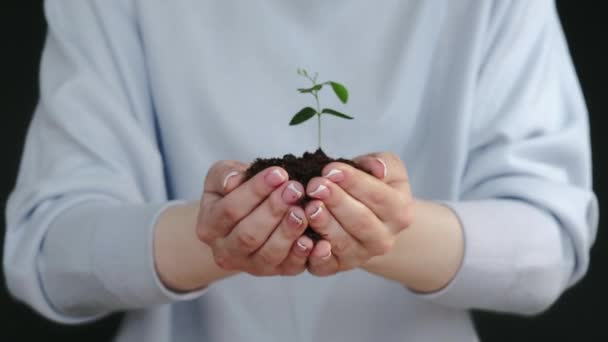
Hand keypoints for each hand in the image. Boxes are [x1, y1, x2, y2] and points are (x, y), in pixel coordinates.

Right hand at [196, 161, 314, 275]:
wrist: (245, 216)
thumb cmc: (235, 191)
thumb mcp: (223, 176)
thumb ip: (224, 174)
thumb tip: (233, 181)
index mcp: (209, 227)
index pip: (231, 210)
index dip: (255, 191)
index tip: (279, 173)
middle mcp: (226, 252)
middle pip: (249, 235)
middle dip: (274, 210)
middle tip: (295, 189)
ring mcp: (251, 266)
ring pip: (269, 253)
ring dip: (288, 231)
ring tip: (303, 210)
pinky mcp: (276, 271)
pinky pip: (289, 267)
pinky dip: (303, 254)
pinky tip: (314, 239)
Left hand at [303, 152, 412, 275]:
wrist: (367, 219)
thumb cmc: (373, 188)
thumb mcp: (388, 170)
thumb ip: (385, 164)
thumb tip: (377, 169)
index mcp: (399, 213)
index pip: (378, 196)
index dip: (354, 182)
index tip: (331, 170)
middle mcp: (383, 239)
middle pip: (360, 221)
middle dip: (336, 201)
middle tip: (315, 186)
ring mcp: (360, 255)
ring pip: (342, 242)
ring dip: (324, 224)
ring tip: (309, 206)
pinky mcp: (337, 266)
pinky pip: (325, 265)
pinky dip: (314, 255)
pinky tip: (304, 240)